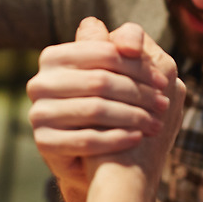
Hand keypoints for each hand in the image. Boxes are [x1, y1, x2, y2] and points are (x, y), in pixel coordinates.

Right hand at [28, 18, 181, 198]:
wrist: (93, 158)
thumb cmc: (110, 105)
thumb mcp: (116, 73)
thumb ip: (123, 48)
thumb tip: (131, 43)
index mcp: (54, 56)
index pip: (105, 52)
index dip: (138, 66)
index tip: (164, 81)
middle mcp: (40, 82)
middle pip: (100, 81)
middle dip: (138, 93)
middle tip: (164, 105)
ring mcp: (38, 112)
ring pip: (95, 110)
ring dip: (132, 116)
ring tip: (155, 124)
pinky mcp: (44, 142)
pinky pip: (86, 139)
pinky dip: (116, 138)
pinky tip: (137, 138)